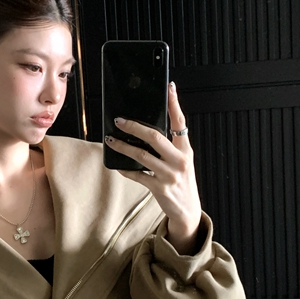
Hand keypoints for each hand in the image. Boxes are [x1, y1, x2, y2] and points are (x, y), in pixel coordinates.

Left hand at [105, 82, 201, 254]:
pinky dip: (125, 169)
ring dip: (123, 147)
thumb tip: (146, 131)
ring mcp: (169, 175)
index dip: (174, 104)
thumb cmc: (182, 182)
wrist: (188, 211)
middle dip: (135, 127)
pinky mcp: (159, 188)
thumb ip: (170, 147)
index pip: (180, 122)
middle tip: (119, 120)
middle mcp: (179, 161)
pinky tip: (116, 164)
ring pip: (142, 155)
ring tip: (111, 140)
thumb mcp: (182, 162)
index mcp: (186, 150)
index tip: (169, 87)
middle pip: (155, 137)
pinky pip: (137, 175)